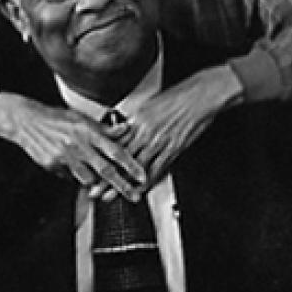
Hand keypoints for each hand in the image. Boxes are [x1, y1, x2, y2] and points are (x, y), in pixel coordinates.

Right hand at [0, 92, 145, 201]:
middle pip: (105, 170)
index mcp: (90, 132)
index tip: (143, 176)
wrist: (28, 121)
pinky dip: (75, 177)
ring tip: (103, 189)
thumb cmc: (58, 119)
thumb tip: (126, 129)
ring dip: (97, 185)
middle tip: (134, 196)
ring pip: (87, 179)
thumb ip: (105, 129)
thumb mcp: (84, 119)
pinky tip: (74, 171)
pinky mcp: (52, 166)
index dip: (131, 165)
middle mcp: (80, 146)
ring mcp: (65, 158)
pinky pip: (69, 178)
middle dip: (122, 185)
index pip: (116, 151)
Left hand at [90, 65, 242, 196]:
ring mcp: (159, 141)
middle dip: (105, 176)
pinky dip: (147, 182)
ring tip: (110, 197)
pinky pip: (157, 169)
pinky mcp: (173, 148)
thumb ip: (137, 118)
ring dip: (122, 184)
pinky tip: (139, 192)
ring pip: (135, 167)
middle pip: (120, 158)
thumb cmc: (180, 96)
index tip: (91, 167)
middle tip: (93, 190)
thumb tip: (126, 126)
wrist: (200, 95)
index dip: (101, 157)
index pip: (114, 142)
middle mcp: (145, 131)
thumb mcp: (151, 103)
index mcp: (138, 119)